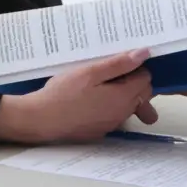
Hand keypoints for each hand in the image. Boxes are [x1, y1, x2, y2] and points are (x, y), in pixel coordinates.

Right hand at [0, 48, 155, 143]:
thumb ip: (118, 64)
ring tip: (99, 88)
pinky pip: (114, 118)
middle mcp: (124, 112)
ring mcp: (112, 125)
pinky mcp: (100, 132)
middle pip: (143, 94)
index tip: (115, 64)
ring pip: (130, 107)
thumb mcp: (89, 72)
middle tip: (109, 74)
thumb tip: (144, 53)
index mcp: (124, 95)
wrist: (41, 119)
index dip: (134, 68)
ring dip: (123, 96)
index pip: (146, 78)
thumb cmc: (63, 92)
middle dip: (133, 83)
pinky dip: (109, 109)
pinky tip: (89, 104)